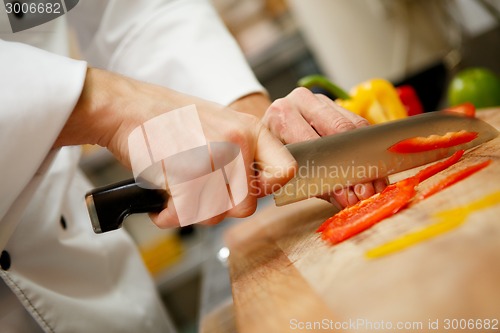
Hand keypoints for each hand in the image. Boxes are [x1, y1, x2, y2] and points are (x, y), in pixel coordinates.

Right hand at [55, 68, 296, 226]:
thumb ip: (245, 156)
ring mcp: (213, 157)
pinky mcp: (186, 172)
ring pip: (215, 216)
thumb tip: (260, 190)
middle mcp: (238, 142)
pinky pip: (185, 215)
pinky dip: (168, 215)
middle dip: (220, 208)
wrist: (129, 108)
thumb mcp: (222, 126)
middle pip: (247, 207)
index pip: (286, 172)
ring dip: (192, 212)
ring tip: (177, 190)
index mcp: (251, 130)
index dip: (266, 189)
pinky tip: (162, 199)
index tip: (246, 191)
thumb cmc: (172, 121)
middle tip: (198, 193)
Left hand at [262, 87, 386, 207]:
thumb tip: (347, 199)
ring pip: (352, 125)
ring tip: (374, 181)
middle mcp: (297, 101)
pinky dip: (367, 146)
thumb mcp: (282, 170)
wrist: (262, 133)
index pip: (312, 143)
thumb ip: (313, 184)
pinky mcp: (333, 102)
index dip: (332, 169)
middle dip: (355, 163)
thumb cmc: (270, 155)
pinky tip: (373, 166)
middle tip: (367, 188)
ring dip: (367, 156)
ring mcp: (317, 99)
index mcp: (279, 117)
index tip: (349, 192)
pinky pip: (358, 122)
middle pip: (338, 130)